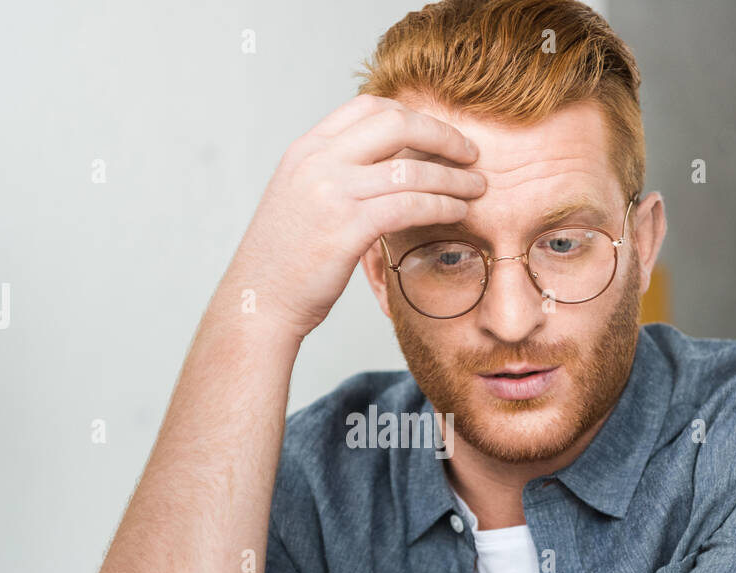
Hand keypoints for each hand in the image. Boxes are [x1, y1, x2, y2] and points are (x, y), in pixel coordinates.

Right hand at [229, 94, 485, 337]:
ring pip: (411, 169)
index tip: (439, 135)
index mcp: (306, 149)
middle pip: (396, 123)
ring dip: (453, 177)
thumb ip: (335, 175)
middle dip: (443, 134)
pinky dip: (442, 205)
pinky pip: (410, 204)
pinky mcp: (348, 228)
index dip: (412, 116)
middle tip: (471, 154)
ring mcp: (331, 192)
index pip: (368, 107)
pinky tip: (459, 212)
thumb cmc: (284, 261)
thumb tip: (384, 167)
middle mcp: (317, 162)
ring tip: (477, 188)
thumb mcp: (301, 200)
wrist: (258, 303)